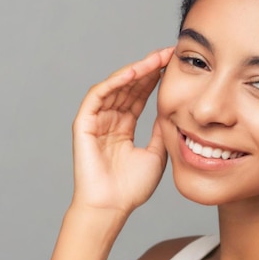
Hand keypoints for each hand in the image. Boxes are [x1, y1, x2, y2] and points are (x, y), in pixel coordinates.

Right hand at [71, 47, 173, 215]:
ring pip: (115, 87)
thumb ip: (160, 130)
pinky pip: (98, 96)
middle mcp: (109, 120)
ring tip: (155, 59)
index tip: (174, 65)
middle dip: (149, 69)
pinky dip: (114, 82)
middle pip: (129, 87)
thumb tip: (172, 111)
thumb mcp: (156, 154)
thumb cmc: (131, 188)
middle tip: (168, 53)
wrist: (112, 206)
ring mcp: (96, 120)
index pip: (139, 95)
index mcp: (123, 127)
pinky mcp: (84, 123)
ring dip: (135, 71)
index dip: (155, 79)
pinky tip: (133, 73)